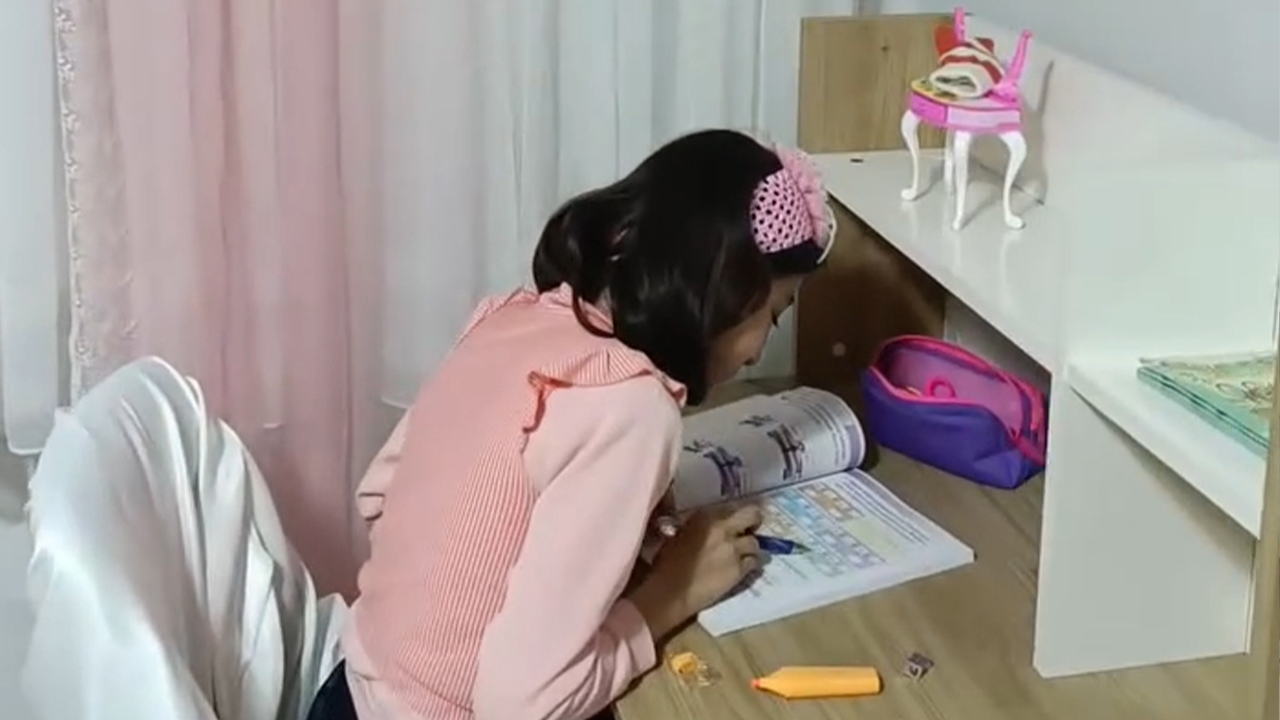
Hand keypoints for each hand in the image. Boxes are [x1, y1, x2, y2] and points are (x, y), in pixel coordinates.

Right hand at [627, 505, 763, 637]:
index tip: (736, 520)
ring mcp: (734, 549)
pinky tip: (744, 568)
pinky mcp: (740, 569)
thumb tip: (709, 527)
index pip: (733, 506)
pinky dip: (751, 564)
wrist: (670, 591)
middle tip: (750, 529)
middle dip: (754, 521)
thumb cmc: (667, 563)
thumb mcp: (679, 534)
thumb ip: (697, 526)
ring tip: (744, 554)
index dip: (736, 514)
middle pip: (753, 515)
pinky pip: (755, 562)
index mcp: (706, 516)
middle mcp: (724, 528)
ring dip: (751, 547)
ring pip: (756, 543)